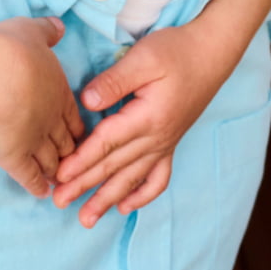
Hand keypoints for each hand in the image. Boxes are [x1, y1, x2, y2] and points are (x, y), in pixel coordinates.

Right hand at [0, 17, 83, 198]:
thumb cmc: (12, 49)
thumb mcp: (31, 30)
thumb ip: (46, 30)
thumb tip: (58, 26)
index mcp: (58, 92)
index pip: (72, 117)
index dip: (75, 127)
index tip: (79, 135)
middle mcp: (52, 120)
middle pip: (66, 142)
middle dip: (71, 153)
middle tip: (74, 163)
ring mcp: (36, 141)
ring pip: (53, 162)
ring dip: (58, 172)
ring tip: (60, 180)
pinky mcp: (16, 158)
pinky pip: (30, 176)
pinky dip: (37, 185)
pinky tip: (41, 192)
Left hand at [54, 16, 246, 225]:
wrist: (211, 53)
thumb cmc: (176, 51)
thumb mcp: (143, 58)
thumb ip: (113, 82)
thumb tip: (86, 102)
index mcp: (146, 118)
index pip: (106, 144)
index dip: (81, 161)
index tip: (59, 177)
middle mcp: (156, 137)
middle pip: (114, 167)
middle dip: (85, 187)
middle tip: (59, 203)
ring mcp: (165, 143)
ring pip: (132, 178)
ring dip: (108, 199)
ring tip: (87, 219)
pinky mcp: (171, 142)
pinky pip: (157, 177)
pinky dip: (142, 195)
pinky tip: (126, 207)